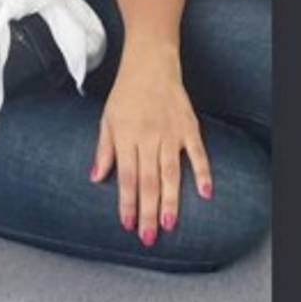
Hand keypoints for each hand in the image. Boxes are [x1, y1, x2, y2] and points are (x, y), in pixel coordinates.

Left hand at [89, 42, 212, 245]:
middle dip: (147, 211)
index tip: (127, 225)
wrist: (150, 64)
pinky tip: (205, 193)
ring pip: (171, 172)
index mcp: (125, 136)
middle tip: (148, 238)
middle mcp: (148, 137)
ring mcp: (170, 132)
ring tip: (169, 224)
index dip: (126, 202)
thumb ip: (104, 149)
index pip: (126, 176)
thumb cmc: (125, 93)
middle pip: (147, 180)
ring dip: (170, 200)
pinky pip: (198, 152)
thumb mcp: (107, 118)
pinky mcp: (189, 127)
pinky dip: (202, 172)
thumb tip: (95, 178)